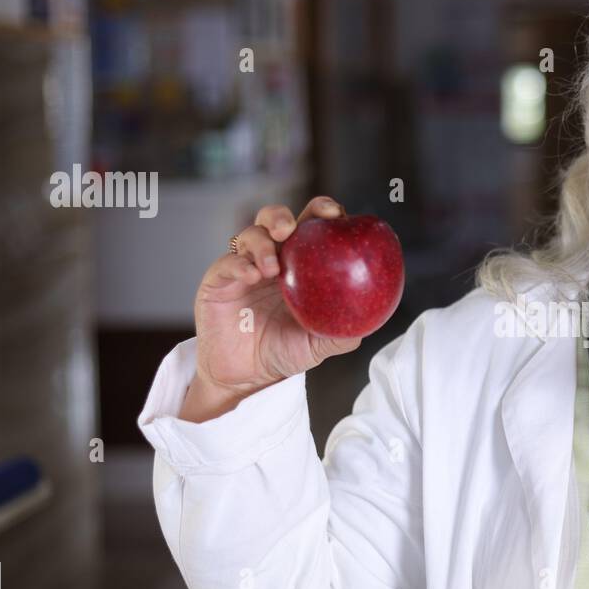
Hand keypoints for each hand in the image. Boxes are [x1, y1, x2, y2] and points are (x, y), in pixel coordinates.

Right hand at [181, 196, 361, 421]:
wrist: (247, 376)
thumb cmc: (284, 351)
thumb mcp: (319, 344)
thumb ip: (343, 332)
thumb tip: (369, 321)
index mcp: (300, 264)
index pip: (312, 226)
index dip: (322, 211)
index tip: (335, 214)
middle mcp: (272, 258)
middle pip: (276, 219)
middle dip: (283, 216)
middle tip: (291, 228)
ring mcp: (244, 266)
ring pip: (250, 235)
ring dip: (262, 244)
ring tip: (272, 268)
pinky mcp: (219, 280)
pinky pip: (227, 263)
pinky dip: (240, 265)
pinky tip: (252, 276)